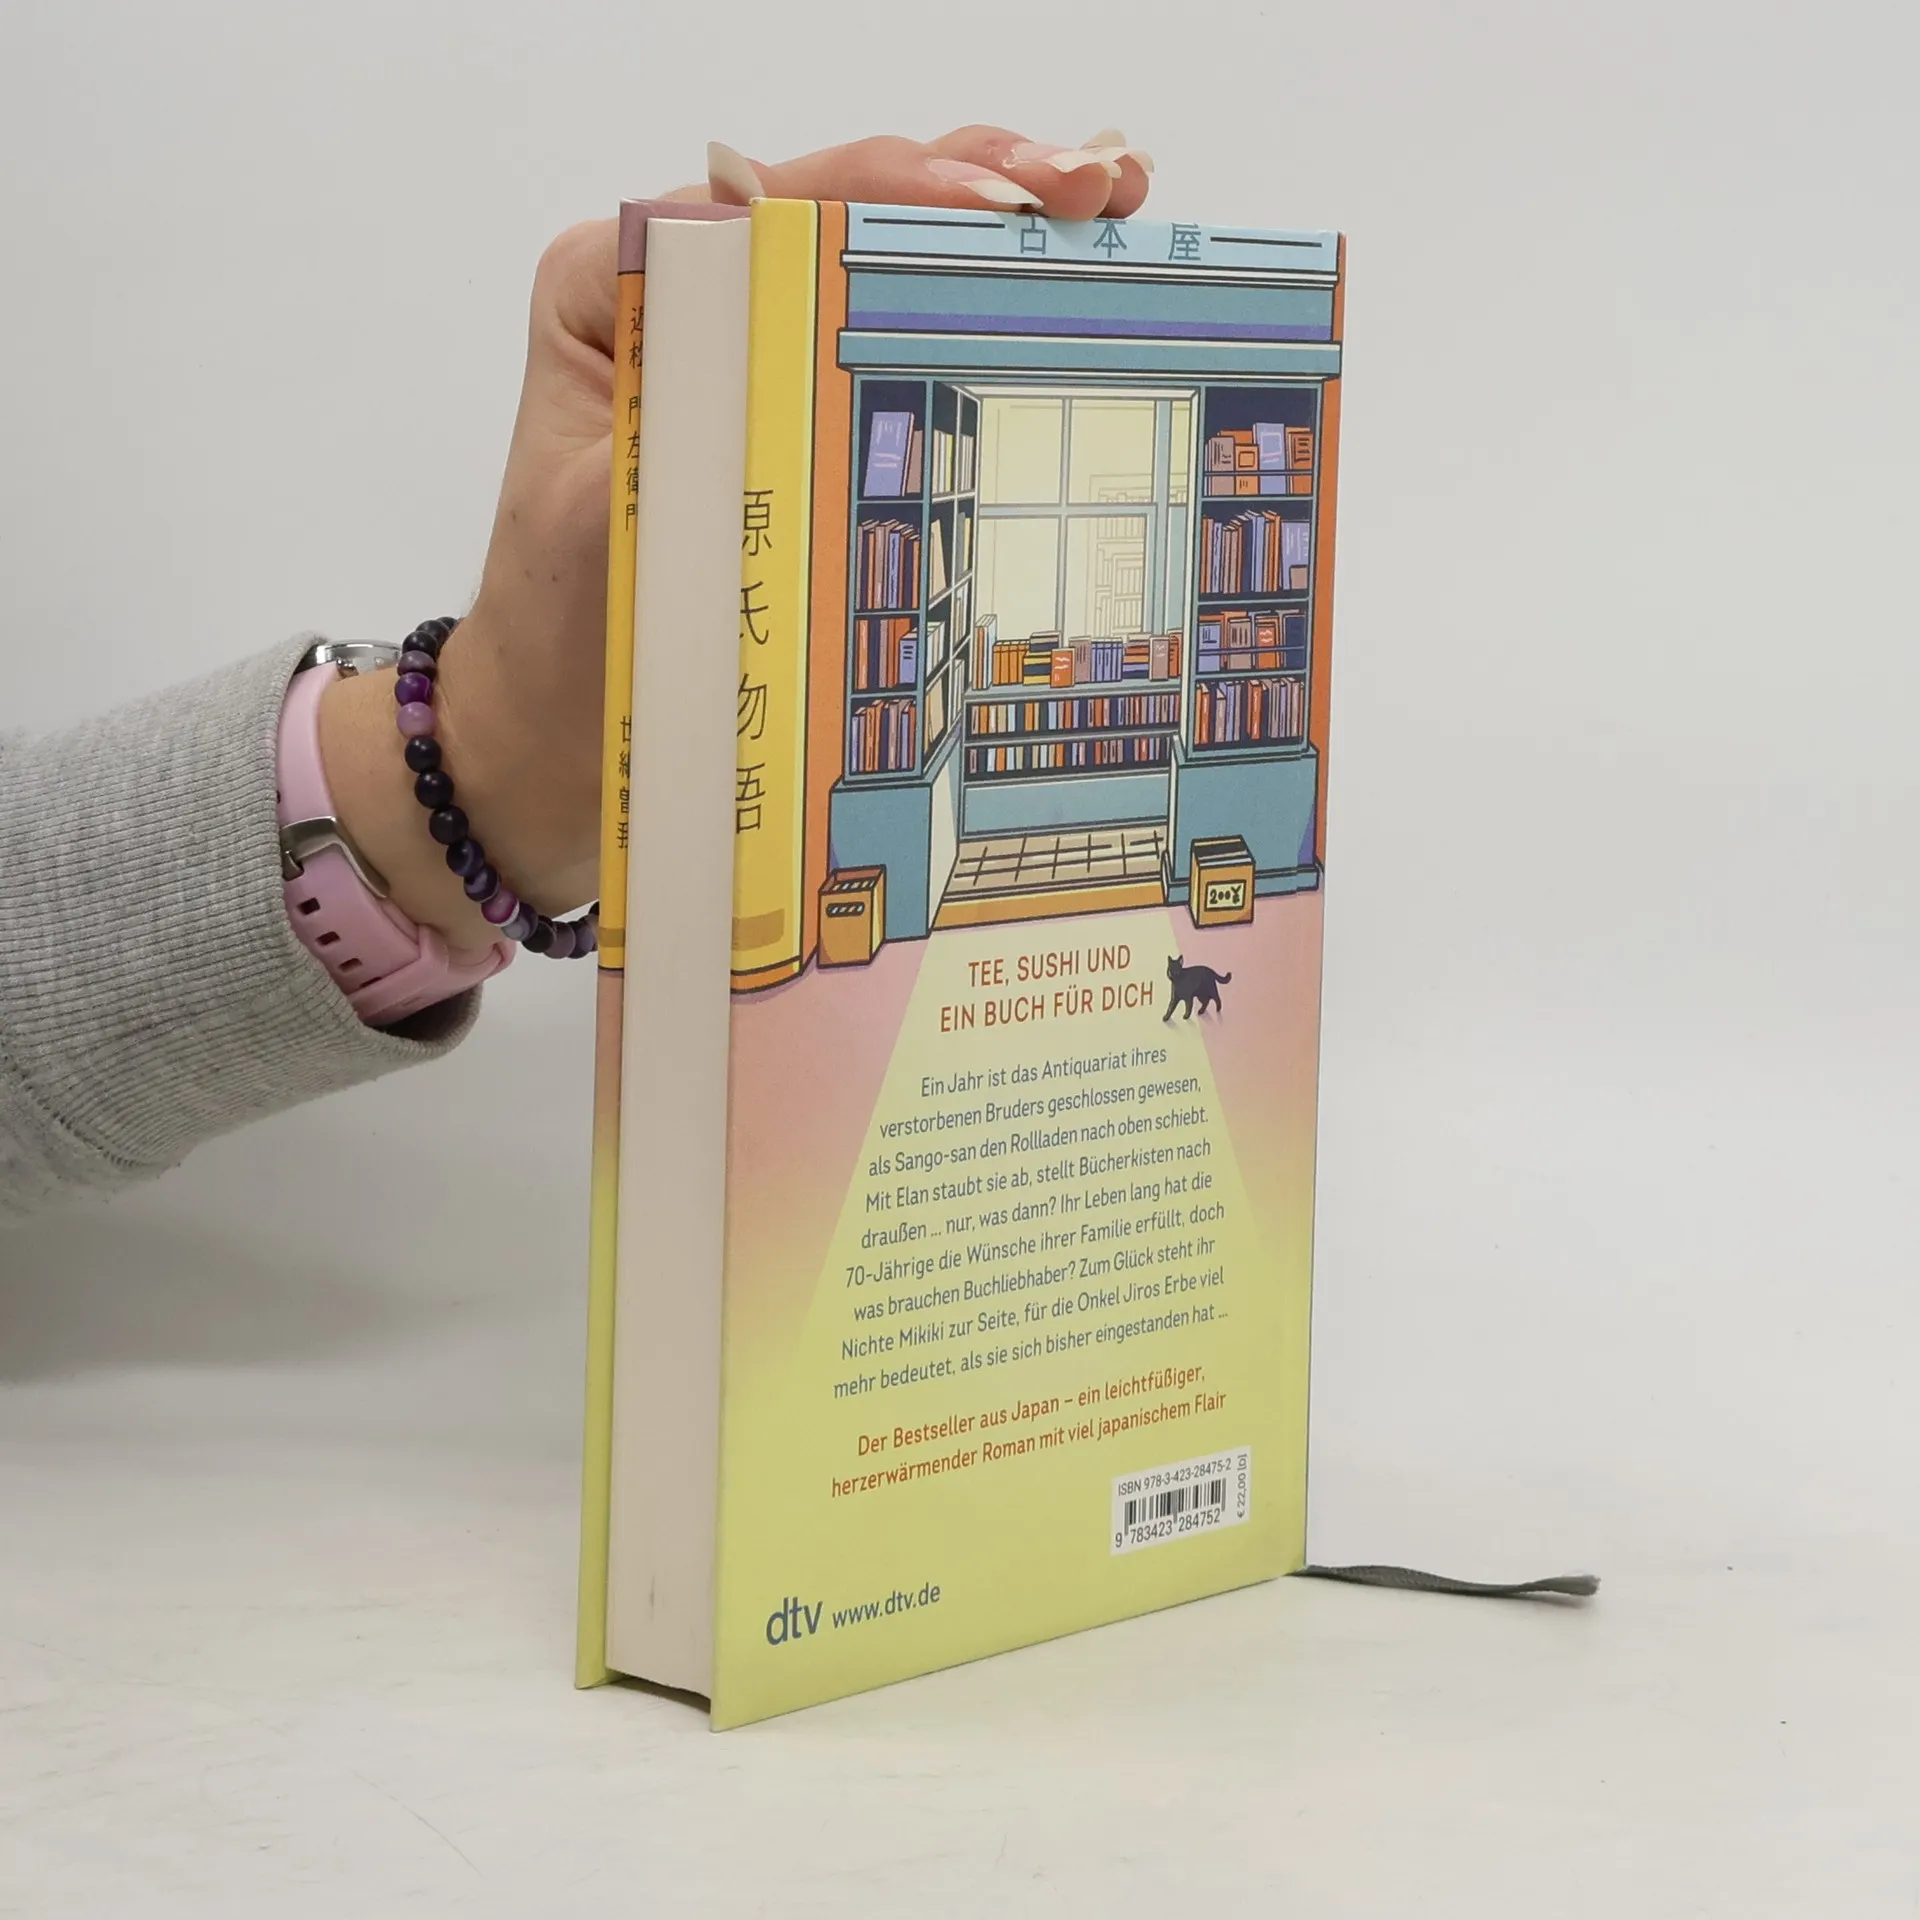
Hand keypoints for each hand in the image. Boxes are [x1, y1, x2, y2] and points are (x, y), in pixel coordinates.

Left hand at [319, 127, 1154, 955]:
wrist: (557, 742)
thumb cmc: (560, 641)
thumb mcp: (606, 523)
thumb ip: (677, 419)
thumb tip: (783, 325)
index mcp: (621, 289)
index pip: (778, 203)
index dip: (899, 189)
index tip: (996, 204)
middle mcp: (693, 306)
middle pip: (853, 213)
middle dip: (983, 190)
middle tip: (1095, 186)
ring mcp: (760, 366)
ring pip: (893, 268)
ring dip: (1007, 238)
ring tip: (1110, 204)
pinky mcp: (806, 431)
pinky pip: (905, 354)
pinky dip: (993, 322)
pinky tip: (1071, 285)